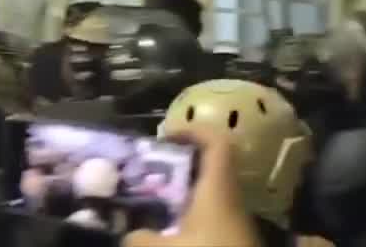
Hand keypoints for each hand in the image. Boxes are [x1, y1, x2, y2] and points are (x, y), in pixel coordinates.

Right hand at [123, 128, 258, 246]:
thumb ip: (140, 239)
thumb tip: (129, 234)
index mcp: (218, 190)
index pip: (216, 142)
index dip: (192, 130)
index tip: (164, 137)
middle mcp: (230, 200)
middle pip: (209, 168)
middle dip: (177, 167)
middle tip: (147, 173)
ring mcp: (235, 224)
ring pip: (208, 196)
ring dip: (181, 195)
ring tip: (150, 204)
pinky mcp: (235, 243)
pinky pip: (210, 219)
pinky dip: (189, 218)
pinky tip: (168, 232)